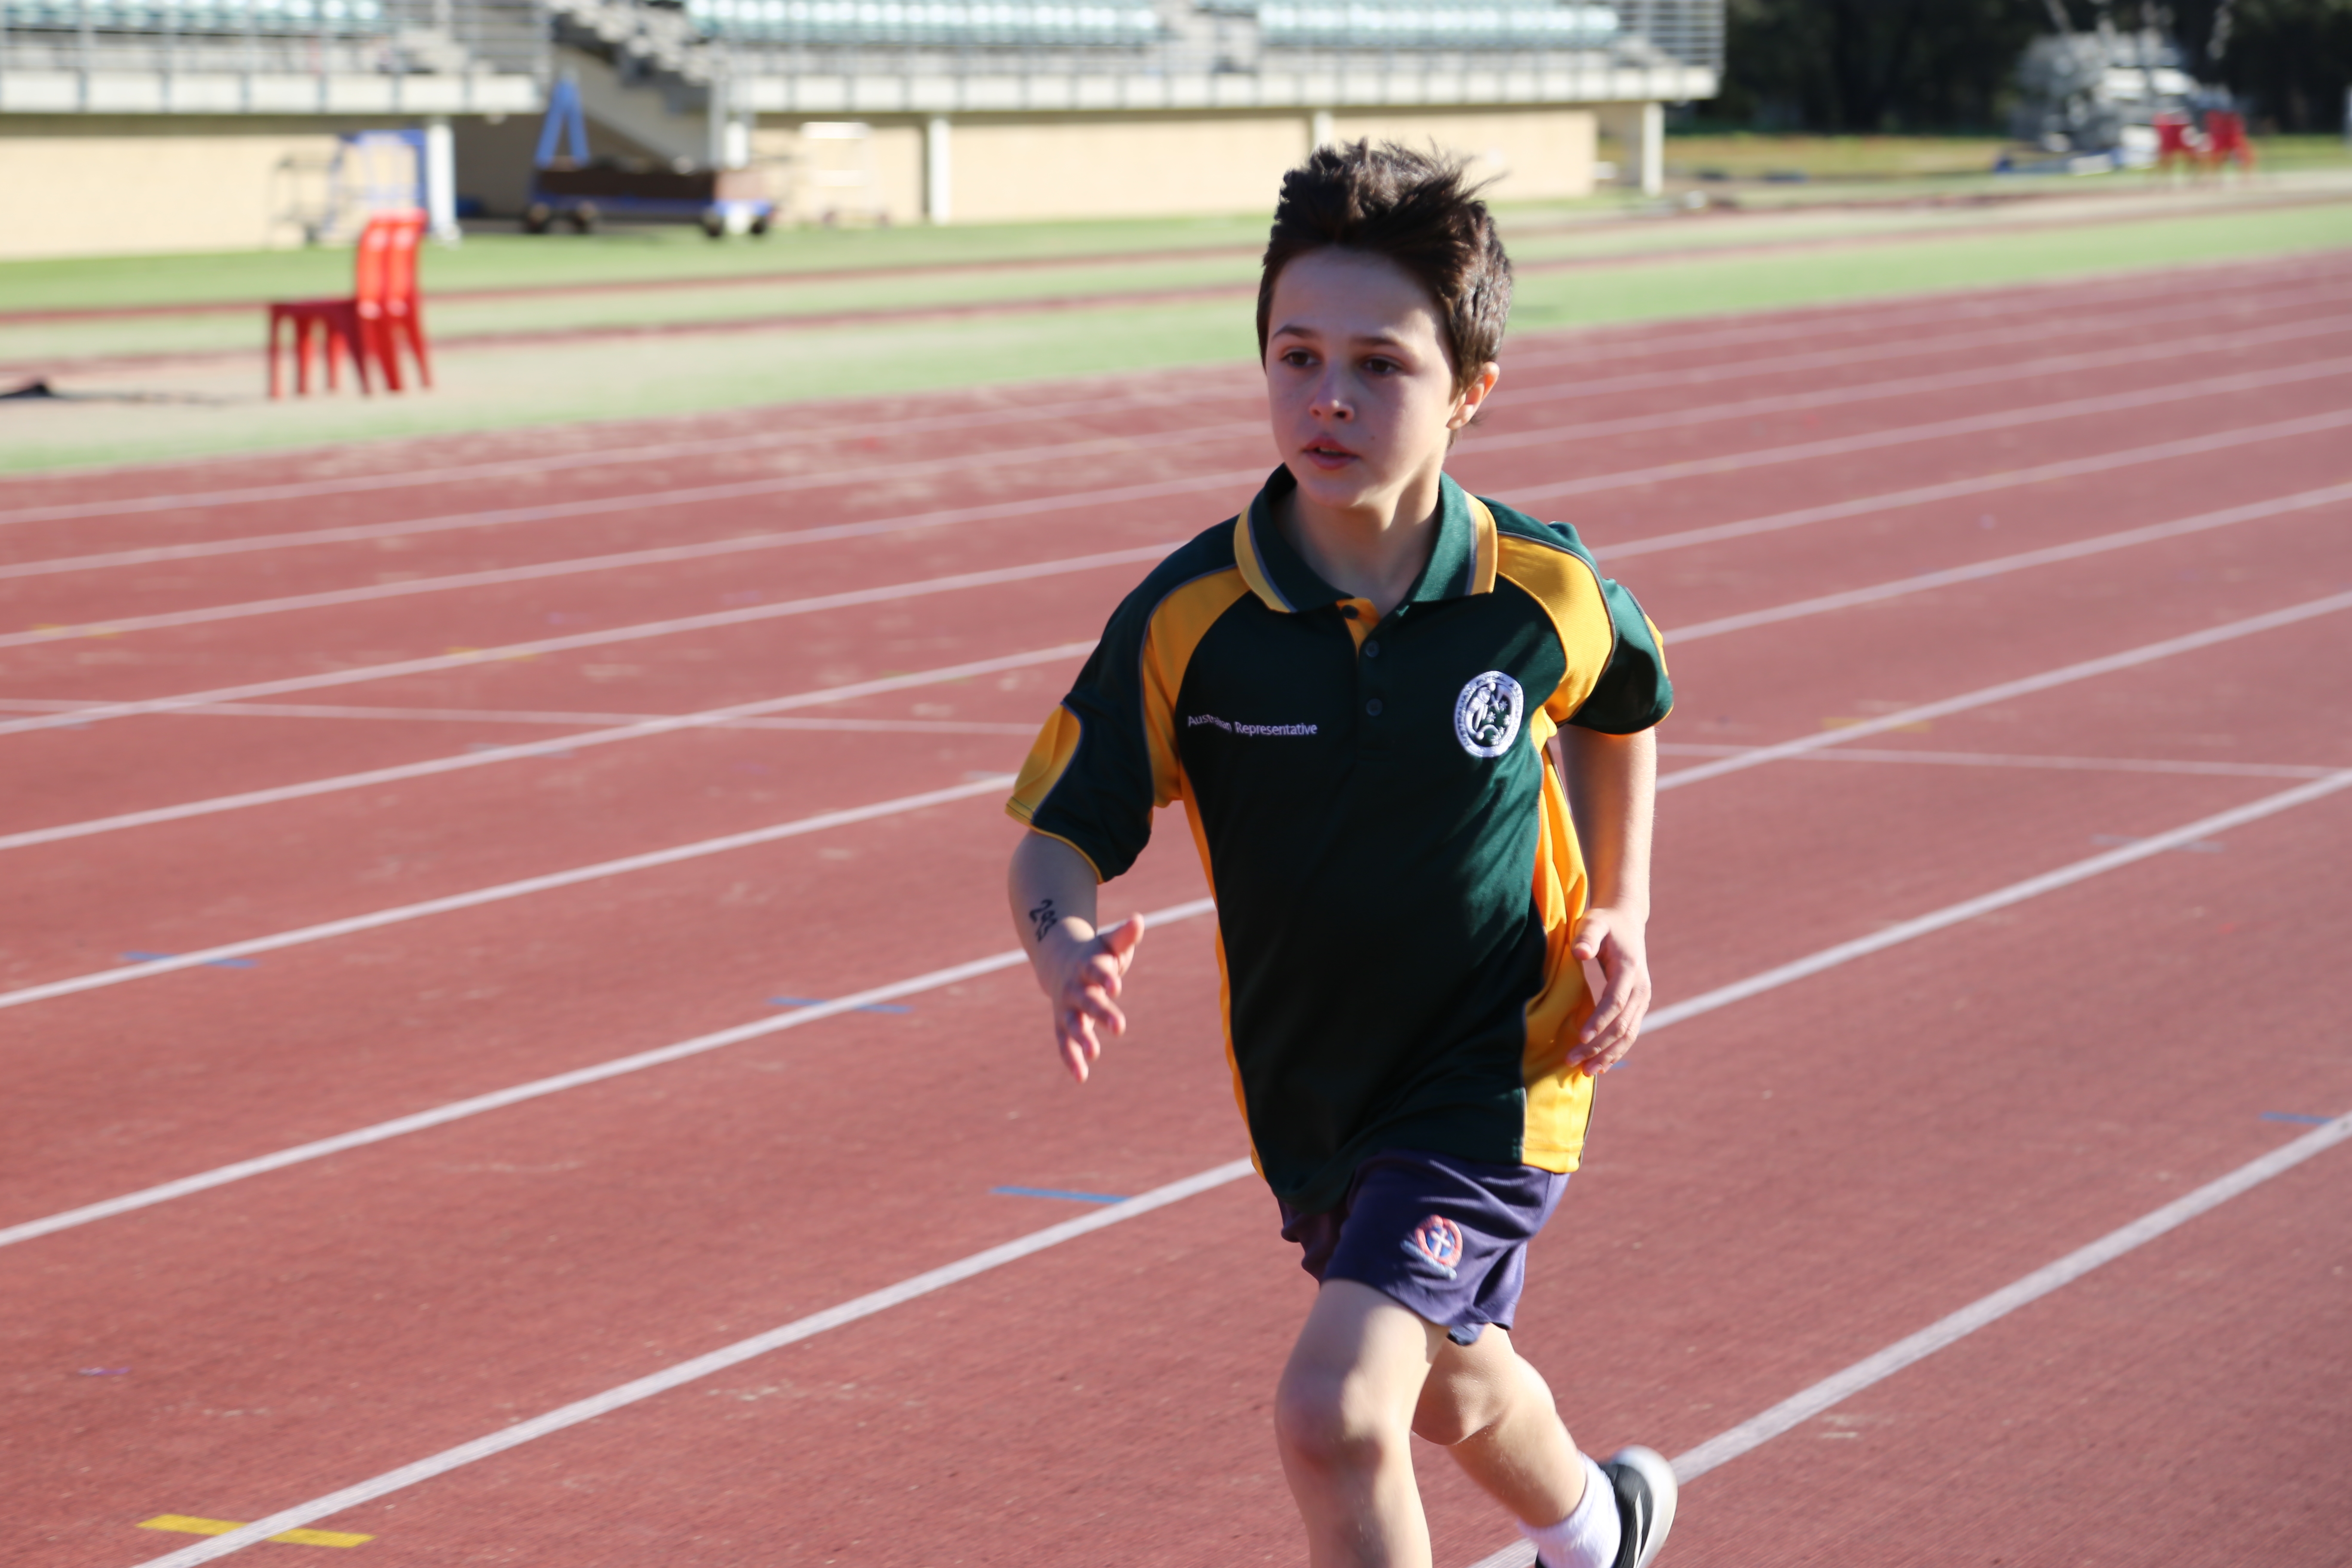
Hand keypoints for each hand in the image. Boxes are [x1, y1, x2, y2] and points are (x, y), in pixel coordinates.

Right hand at [1040, 912, 1147, 1083]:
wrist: (1059, 961)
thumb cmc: (1095, 953)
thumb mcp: (1108, 943)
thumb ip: (1123, 936)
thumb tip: (1139, 920)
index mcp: (1086, 966)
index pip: (1096, 971)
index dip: (1105, 978)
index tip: (1116, 987)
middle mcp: (1074, 988)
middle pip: (1087, 1001)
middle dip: (1101, 1013)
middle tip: (1119, 1028)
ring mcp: (1066, 1007)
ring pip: (1071, 1024)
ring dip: (1082, 1039)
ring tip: (1094, 1054)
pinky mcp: (1062, 1024)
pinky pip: (1064, 1043)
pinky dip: (1071, 1059)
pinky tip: (1081, 1077)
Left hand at [1565, 905, 1650, 1077]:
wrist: (1625, 921)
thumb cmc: (1604, 922)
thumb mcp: (1593, 922)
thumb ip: (1586, 936)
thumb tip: (1579, 952)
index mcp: (1629, 970)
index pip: (1615, 1001)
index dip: (1599, 1021)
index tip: (1580, 1037)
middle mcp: (1640, 989)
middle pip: (1621, 1024)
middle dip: (1598, 1045)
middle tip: (1571, 1060)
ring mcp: (1641, 1000)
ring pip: (1628, 1034)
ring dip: (1607, 1054)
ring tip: (1584, 1071)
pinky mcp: (1637, 1006)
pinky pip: (1629, 1033)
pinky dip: (1615, 1051)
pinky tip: (1599, 1067)